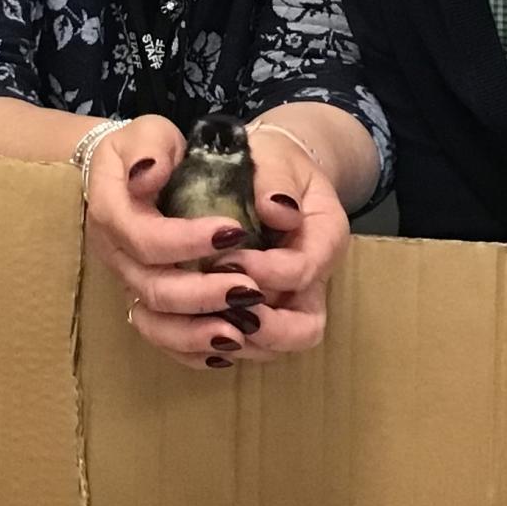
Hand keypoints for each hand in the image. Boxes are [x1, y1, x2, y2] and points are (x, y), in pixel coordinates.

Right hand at [83, 114, 268, 368]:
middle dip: (202, 294)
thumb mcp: (147, 132)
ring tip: (240, 333)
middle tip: (250, 289)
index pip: (145, 238)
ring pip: (154, 323)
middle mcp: (117, 256)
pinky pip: (162, 337)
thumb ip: (149, 147)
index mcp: (113, 213)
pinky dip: (192, 349)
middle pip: (152, 288)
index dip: (186, 241)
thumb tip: (147, 174)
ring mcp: (129, 282)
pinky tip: (229, 348)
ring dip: (196, 333)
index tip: (234, 231)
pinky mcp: (144, 300)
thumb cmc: (145, 149)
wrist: (128, 172)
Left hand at [215, 122, 349, 358]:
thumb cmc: (271, 163)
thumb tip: (277, 209)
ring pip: (272, 348)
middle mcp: (311, 282)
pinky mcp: (256, 314)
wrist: (267, 175)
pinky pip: (241, 348)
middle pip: (303, 330)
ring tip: (197, 319)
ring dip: (234, 341)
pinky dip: (210, 345)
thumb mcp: (275, 156)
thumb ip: (277, 179)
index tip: (227, 255)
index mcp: (324, 239)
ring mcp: (284, 304)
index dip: (267, 271)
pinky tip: (182, 325)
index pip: (303, 271)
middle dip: (265, 328)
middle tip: (224, 306)